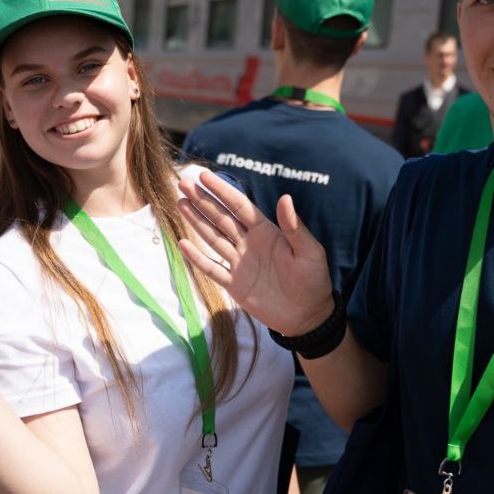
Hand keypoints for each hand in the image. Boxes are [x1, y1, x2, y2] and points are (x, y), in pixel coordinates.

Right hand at [178, 170, 333, 335]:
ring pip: (213, 238)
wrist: (307, 316)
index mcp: (266, 231)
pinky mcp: (234, 284)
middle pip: (221, 218)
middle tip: (184, 183)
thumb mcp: (309, 251)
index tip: (204, 176)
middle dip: (203, 201)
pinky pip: (212, 269)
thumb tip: (285, 198)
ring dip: (196, 221)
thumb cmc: (313, 280)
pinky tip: (182, 244)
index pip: (240, 206)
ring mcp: (239, 263)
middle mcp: (249, 243)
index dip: (222, 191)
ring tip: (180, 203)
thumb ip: (294, 227)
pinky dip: (197, 258)